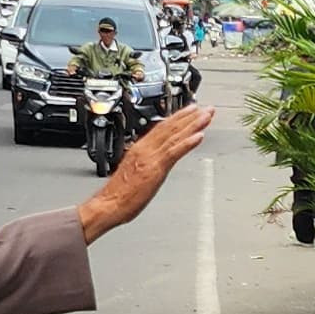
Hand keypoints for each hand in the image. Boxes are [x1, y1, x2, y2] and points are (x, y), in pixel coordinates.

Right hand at [79, 105, 213, 242]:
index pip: (162, 127)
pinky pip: (174, 152)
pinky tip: (199, 136)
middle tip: (206, 109)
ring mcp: (151, 157)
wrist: (108, 204)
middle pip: (170, 127)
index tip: (191, 110)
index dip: (178, 117)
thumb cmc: (118, 193)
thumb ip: (145, 160)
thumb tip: (154, 160)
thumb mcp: (134, 170)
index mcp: (140, 148)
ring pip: (175, 136)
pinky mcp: (155, 168)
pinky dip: (187, 143)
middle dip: (190, 117)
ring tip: (206, 116)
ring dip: (193, 125)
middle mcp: (145, 148)